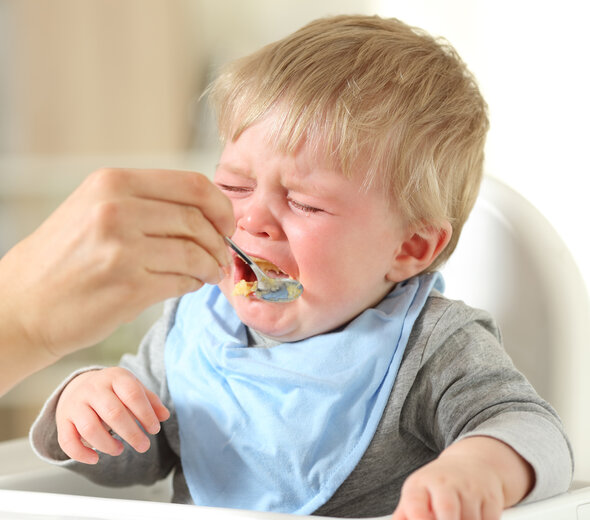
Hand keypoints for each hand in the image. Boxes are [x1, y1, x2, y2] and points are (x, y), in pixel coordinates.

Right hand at [0, 168, 233, 366]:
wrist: (21, 305)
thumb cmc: (63, 258)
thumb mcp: (94, 209)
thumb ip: (146, 203)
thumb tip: (205, 212)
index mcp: (113, 183)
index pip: (191, 184)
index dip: (220, 205)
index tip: (227, 223)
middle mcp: (116, 209)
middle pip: (197, 219)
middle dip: (220, 240)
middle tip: (223, 254)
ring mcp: (122, 249)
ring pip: (195, 251)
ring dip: (212, 265)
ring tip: (211, 273)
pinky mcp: (128, 286)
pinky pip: (182, 280)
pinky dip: (195, 283)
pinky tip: (191, 284)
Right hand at [56, 367, 169, 463]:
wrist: (79, 386)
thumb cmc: (113, 390)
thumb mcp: (133, 388)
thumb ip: (150, 401)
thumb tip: (164, 416)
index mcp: (115, 377)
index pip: (133, 394)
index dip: (146, 414)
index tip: (154, 429)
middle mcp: (93, 388)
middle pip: (113, 413)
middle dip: (131, 433)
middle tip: (144, 446)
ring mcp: (76, 404)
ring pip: (90, 428)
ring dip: (108, 444)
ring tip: (120, 450)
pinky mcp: (63, 421)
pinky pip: (68, 441)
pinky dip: (81, 454)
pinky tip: (95, 459)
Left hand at [391, 436, 533, 519]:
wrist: (473, 464)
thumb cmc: (438, 486)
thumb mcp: (416, 495)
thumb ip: (404, 516)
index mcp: (420, 485)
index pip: (415, 504)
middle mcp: (445, 483)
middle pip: (447, 510)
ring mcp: (470, 489)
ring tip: (458, 518)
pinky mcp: (491, 498)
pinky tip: (473, 518)